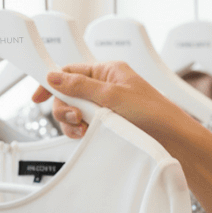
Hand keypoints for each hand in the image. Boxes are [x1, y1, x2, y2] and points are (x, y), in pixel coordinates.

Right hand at [30, 61, 192, 140]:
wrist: (173, 140)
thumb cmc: (154, 113)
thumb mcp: (112, 95)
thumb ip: (80, 86)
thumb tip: (54, 77)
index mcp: (108, 72)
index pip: (70, 72)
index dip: (52, 83)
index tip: (38, 97)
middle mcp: (104, 88)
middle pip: (67, 95)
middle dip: (65, 107)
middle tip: (75, 117)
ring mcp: (103, 106)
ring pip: (72, 112)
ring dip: (72, 122)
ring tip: (84, 128)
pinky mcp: (104, 124)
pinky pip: (81, 126)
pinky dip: (79, 131)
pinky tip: (88, 134)